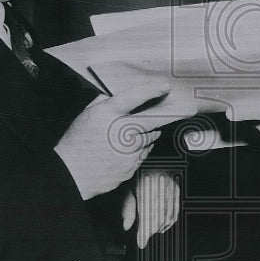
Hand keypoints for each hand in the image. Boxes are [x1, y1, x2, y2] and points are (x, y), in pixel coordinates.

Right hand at [55, 80, 172, 199]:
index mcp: (107, 114)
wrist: (69, 175)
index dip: (150, 90)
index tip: (165, 86)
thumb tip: (122, 92)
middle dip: (174, 114)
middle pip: (154, 121)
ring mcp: (128, 151)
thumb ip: (106, 101)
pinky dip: (140, 149)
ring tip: (133, 133)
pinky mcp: (131, 166)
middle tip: (190, 109)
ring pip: (150, 138)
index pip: (133, 97)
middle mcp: (121, 131)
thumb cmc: (77, 141)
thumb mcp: (87, 114)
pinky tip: (125, 149)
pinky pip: (143, 153)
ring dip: (148, 133)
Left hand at [121, 169, 180, 247]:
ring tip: (152, 232)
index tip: (141, 242)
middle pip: (158, 216)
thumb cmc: (137, 177)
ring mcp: (170, 186)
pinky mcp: (176, 188)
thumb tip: (126, 226)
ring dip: (160, 227)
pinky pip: (176, 209)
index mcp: (144, 184)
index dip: (144, 230)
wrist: (151, 164)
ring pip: (168, 214)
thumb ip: (127, 208)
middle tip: (144, 238)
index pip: (146, 214)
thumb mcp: (127, 191)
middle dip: (151, 230)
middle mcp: (159, 184)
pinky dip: (170, 220)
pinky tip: (163, 226)